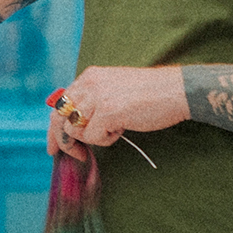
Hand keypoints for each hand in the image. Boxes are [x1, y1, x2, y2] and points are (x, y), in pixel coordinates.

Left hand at [48, 66, 188, 159]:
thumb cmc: (150, 94)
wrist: (177, 90)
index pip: (60, 104)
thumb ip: (93, 102)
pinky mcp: (107, 111)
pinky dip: (106, 140)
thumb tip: (73, 126)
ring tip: (114, 130)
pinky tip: (122, 129)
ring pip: (74, 129)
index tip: (55, 145)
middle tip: (74, 155)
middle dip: (61, 141)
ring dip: (93, 138)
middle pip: (58, 117)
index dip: (55, 126)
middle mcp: (89, 83)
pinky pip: (92, 137)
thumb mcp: (114, 90)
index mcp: (89, 77)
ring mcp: (97, 96)